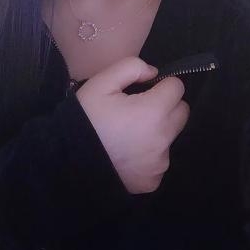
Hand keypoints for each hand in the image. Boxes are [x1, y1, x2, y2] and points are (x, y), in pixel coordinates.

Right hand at [75, 56, 189, 193]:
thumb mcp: (101, 83)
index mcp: (154, 111)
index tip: (145, 90)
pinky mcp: (153, 181)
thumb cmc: (86, 118)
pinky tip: (127, 154)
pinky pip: (159, 162)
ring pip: (171, 137)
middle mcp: (164, 138)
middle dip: (166, 106)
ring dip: (158, 132)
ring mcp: (160, 163)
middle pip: (181, 113)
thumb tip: (153, 73)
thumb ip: (131, 67)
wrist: (69, 161)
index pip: (177, 88)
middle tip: (140, 109)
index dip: (161, 84)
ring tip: (129, 134)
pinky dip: (148, 156)